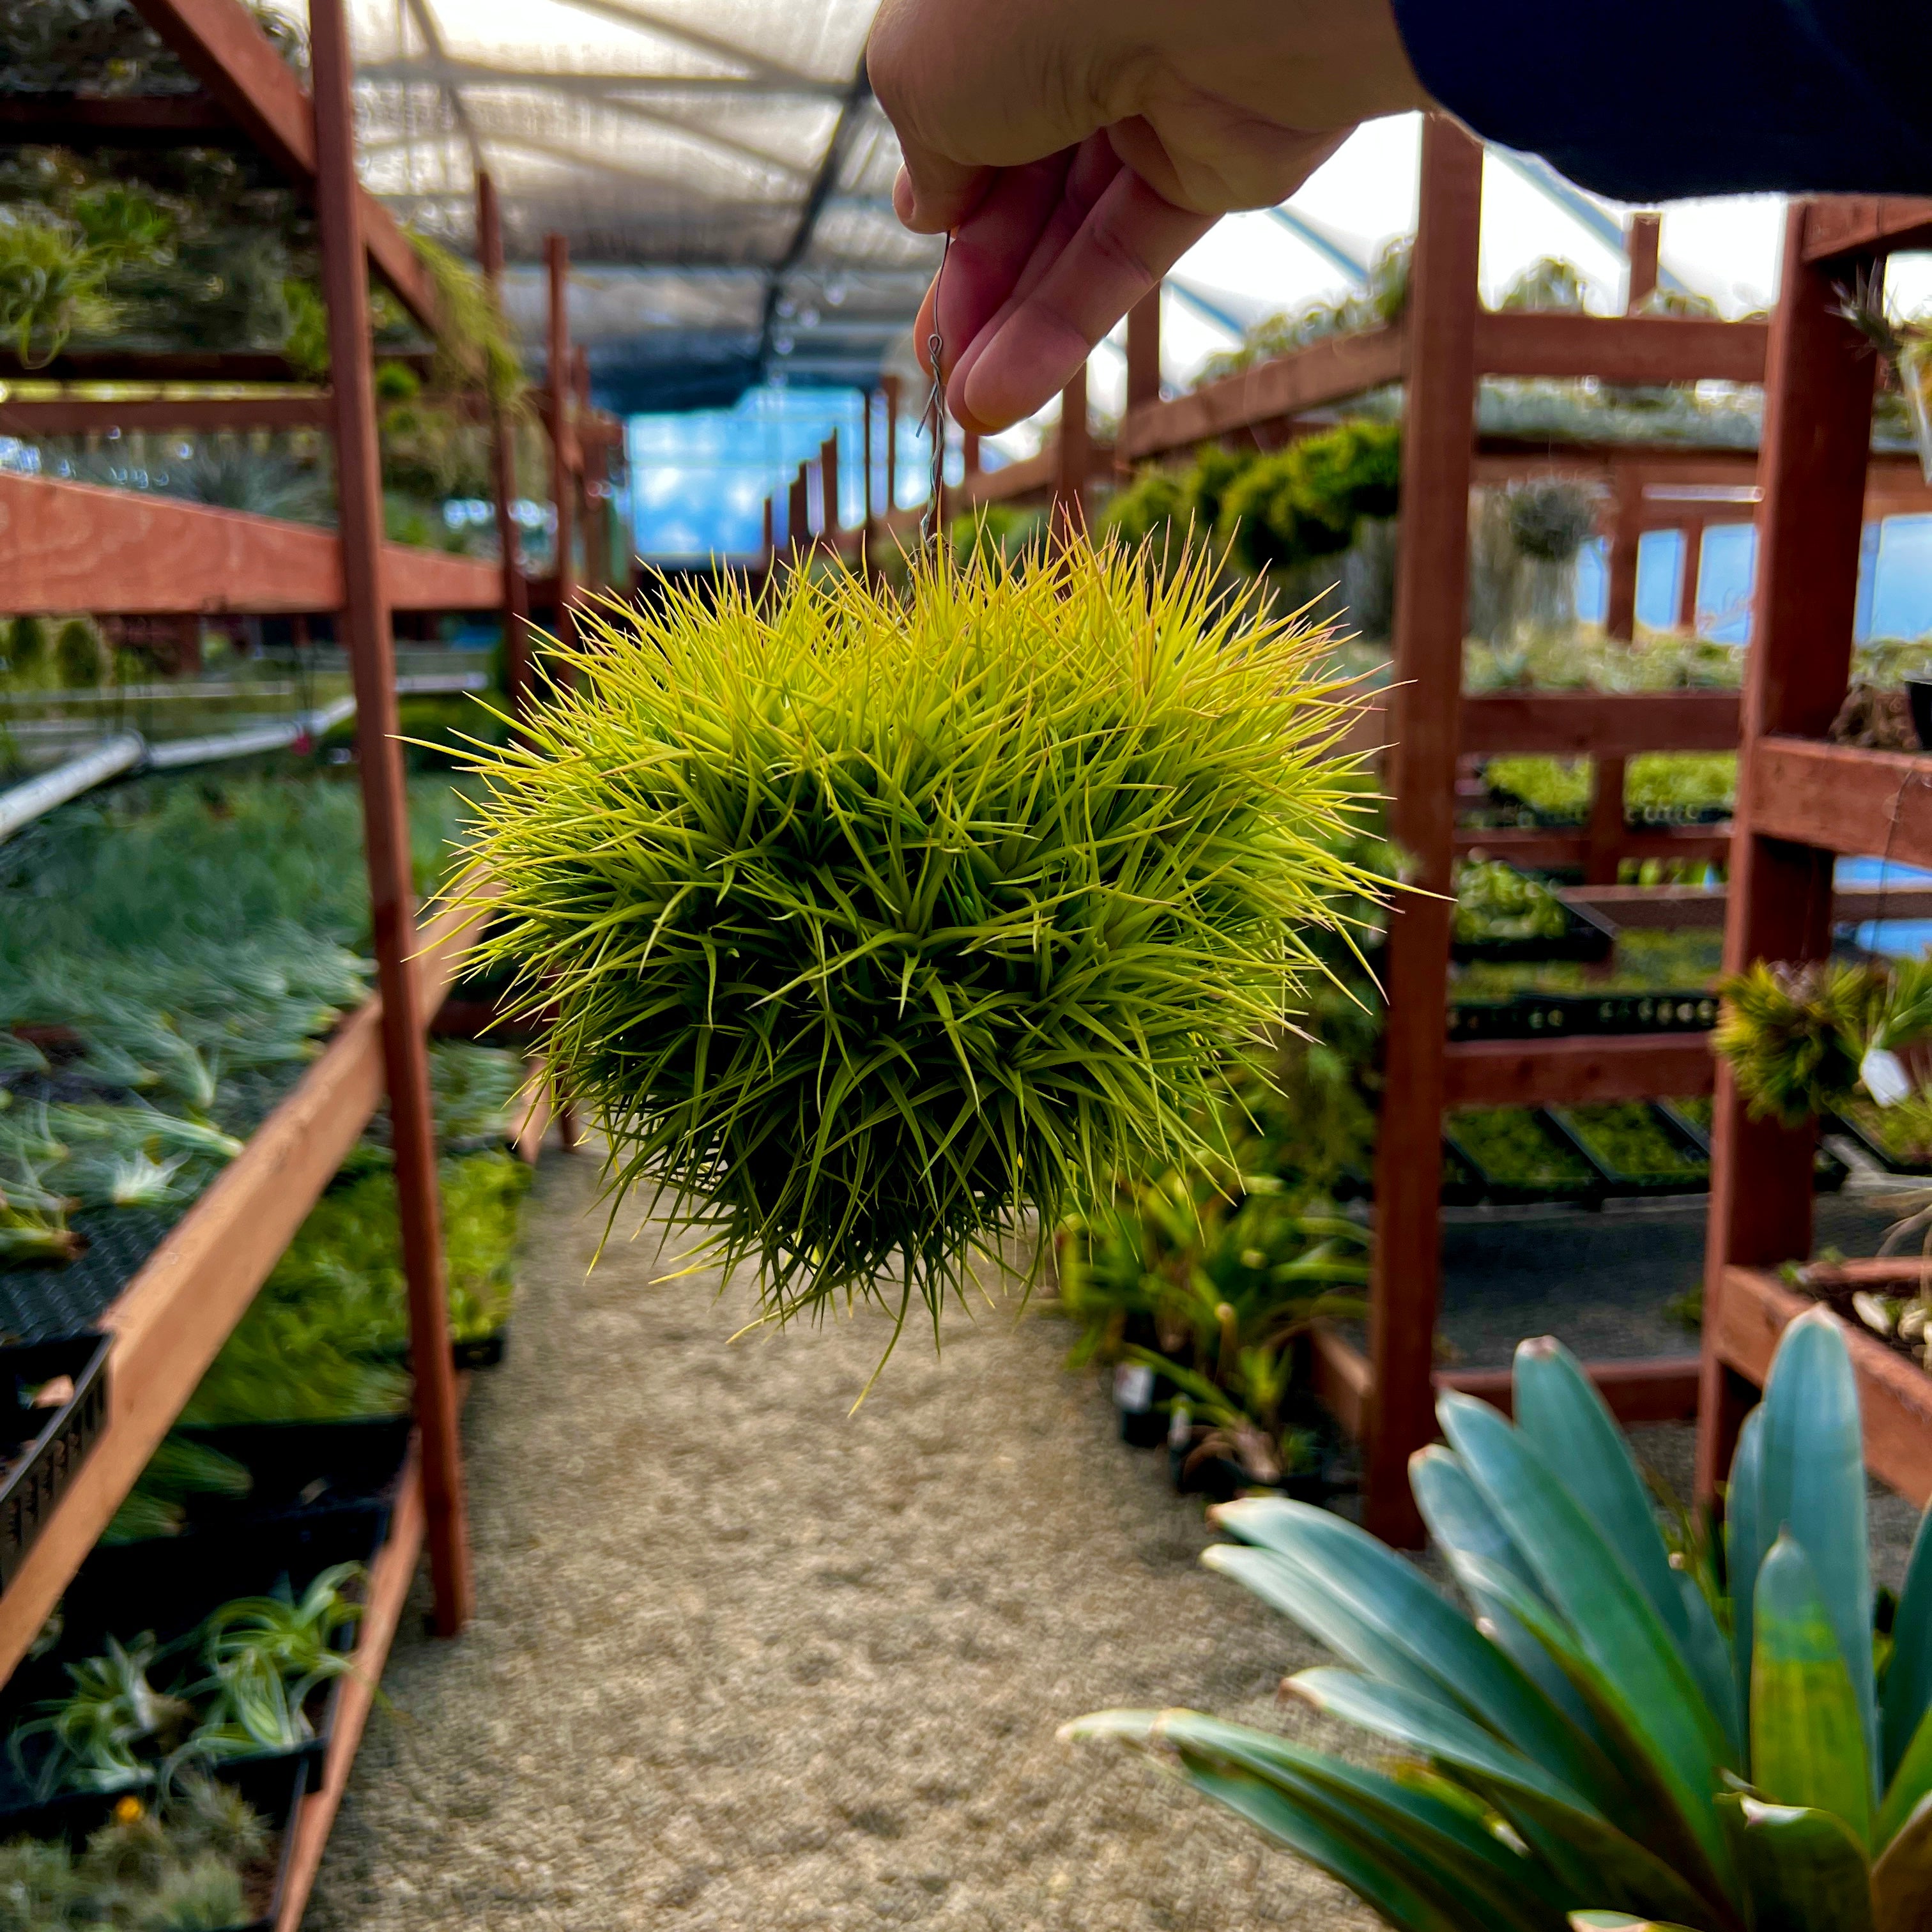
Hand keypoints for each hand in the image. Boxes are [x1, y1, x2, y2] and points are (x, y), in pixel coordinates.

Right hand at [867, 0, 1427, 431]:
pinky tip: (1006, 391)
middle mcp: (1087, 38)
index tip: (923, 235)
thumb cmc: (1040, 2)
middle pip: (1020, 182)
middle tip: (936, 361)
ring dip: (1013, 326)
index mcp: (1015, 2)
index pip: (971, 102)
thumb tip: (925, 209)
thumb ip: (922, 149)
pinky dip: (1068, 326)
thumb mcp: (924, 75)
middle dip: (975, 281)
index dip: (945, 181)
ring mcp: (1155, 103)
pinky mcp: (1214, 165)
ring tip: (969, 407)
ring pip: (1071, 231)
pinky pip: (1128, 254)